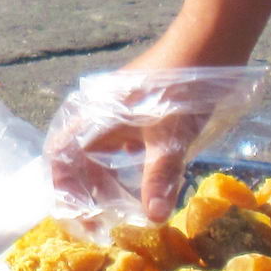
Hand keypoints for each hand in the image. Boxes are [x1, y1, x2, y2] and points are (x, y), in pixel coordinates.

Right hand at [44, 52, 267, 222]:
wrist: (209, 44)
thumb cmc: (182, 89)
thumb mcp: (171, 137)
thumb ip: (159, 176)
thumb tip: (154, 218)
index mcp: (93, 117)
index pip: (61, 156)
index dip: (64, 188)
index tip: (83, 217)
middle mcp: (97, 116)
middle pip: (78, 160)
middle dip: (87, 194)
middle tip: (103, 225)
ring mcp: (116, 114)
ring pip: (99, 156)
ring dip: (106, 184)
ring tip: (123, 211)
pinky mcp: (136, 114)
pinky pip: (118, 148)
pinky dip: (124, 171)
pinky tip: (143, 186)